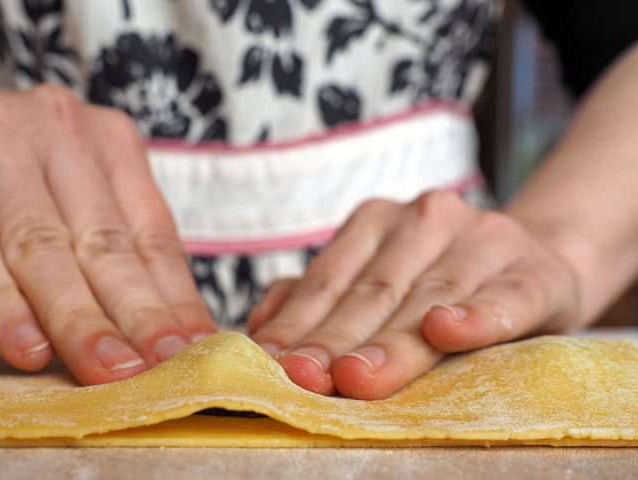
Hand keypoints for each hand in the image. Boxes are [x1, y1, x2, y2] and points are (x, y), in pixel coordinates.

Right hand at [0, 84, 215, 383]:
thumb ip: (112, 248)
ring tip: (106, 370)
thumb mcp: (70, 194)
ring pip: (42, 247)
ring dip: (77, 320)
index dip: (174, 298)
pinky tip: (27, 346)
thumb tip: (167, 327)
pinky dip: (0, 303)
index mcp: (109, 140)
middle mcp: (61, 129)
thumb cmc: (3, 173)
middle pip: (104, 243)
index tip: (193, 352)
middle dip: (137, 316)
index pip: (152, 232)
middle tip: (162, 371)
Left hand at [248, 191, 579, 398]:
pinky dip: (476, 317)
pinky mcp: (534, 272)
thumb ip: (320, 295)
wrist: (532, 263)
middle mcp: (426, 219)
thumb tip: (261, 326)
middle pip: (374, 291)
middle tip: (306, 379)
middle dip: (335, 340)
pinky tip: (446, 332)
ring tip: (357, 376)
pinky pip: (505, 297)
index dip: (299, 323)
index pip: (329, 279)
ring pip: (430, 298)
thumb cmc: (437, 280)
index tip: (272, 364)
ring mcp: (484, 241)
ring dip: (391, 342)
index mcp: (377, 221)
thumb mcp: (375, 276)